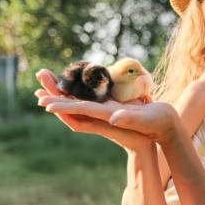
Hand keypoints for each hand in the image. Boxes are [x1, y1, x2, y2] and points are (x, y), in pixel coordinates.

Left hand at [35, 69, 152, 151]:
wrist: (165, 128)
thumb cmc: (157, 123)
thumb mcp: (144, 121)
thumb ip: (128, 119)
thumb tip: (114, 118)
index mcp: (106, 119)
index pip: (80, 112)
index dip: (62, 107)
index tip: (44, 103)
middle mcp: (101, 117)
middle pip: (72, 106)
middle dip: (55, 93)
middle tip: (39, 76)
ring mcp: (104, 113)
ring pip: (76, 102)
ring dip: (61, 92)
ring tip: (45, 81)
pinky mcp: (109, 109)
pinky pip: (85, 100)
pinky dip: (74, 93)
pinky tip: (69, 87)